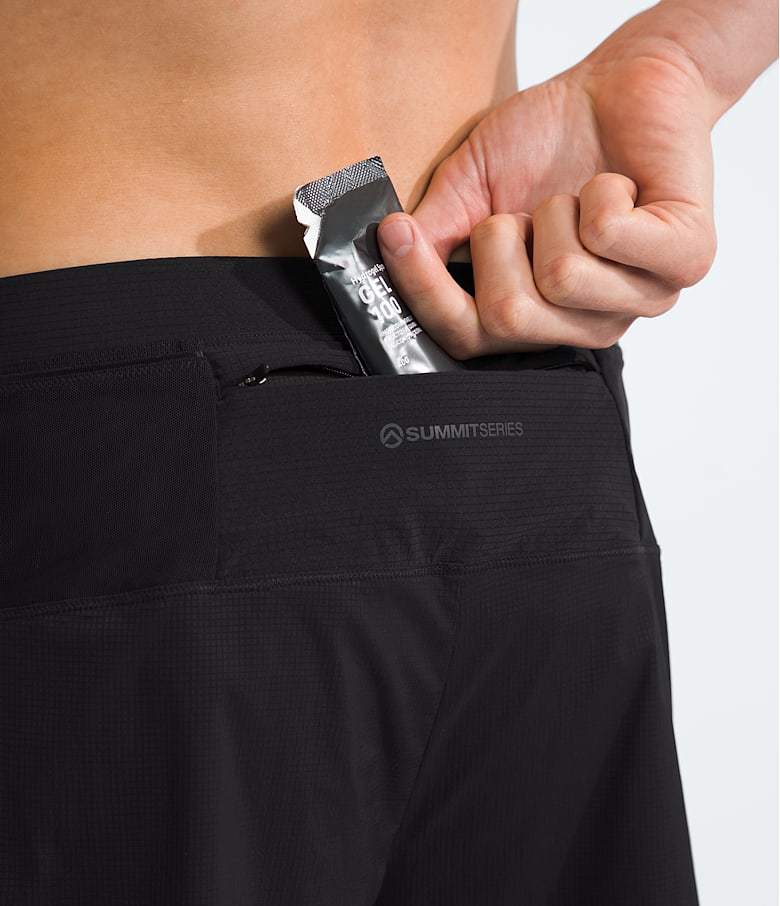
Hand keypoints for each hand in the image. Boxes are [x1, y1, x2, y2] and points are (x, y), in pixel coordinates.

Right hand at [377, 12, 721, 356]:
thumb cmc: (545, 143)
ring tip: (576, 197)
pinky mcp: (687, 260)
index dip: (426, 290)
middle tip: (525, 210)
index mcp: (533, 317)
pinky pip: (611, 237)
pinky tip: (619, 188)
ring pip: (562, 277)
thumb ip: (433, 237)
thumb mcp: (469, 190)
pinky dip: (601, 193)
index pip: (467, 339)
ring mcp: (641, 301)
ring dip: (555, 212)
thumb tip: (389, 260)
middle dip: (499, 241)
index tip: (397, 235)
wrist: (619, 86)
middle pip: (509, 318)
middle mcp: (584, 325)